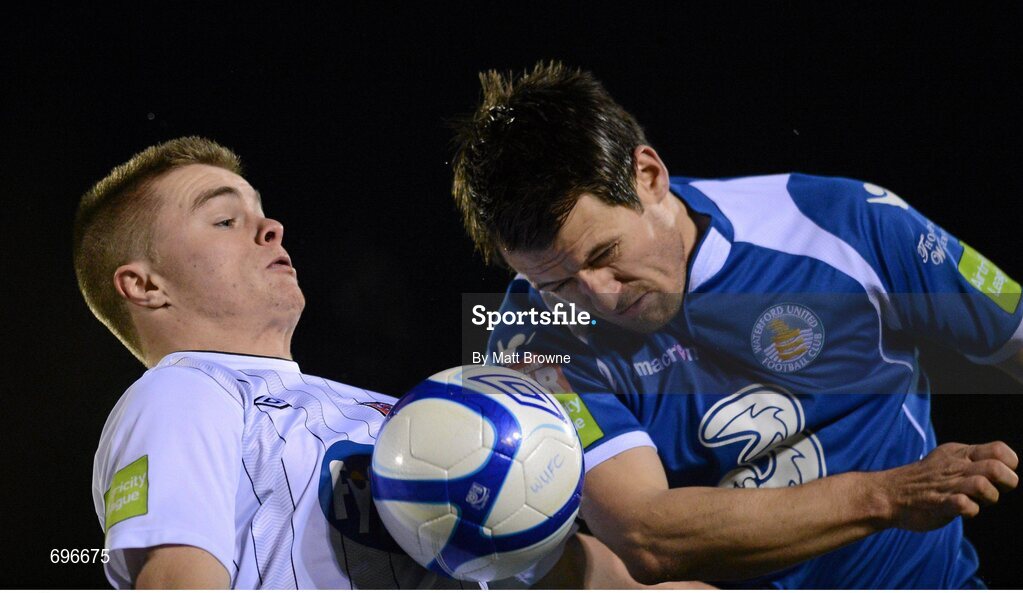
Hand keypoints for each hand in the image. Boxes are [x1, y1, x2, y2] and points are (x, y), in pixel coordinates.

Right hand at [880, 441, 1018, 531]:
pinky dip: (969, 510)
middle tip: (996, 490)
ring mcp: (947, 485)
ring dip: (989, 498)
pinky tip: (963, 510)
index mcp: (959, 453)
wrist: (889, 494)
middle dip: (1006, 482)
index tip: (1002, 475)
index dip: (1009, 464)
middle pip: (996, 468)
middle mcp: (955, 467)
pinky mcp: (939, 504)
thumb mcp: (947, 459)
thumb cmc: (924, 480)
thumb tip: (1003, 468)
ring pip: (982, 486)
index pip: (999, 450)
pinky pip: (963, 505)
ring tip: (978, 501)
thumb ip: (974, 461)